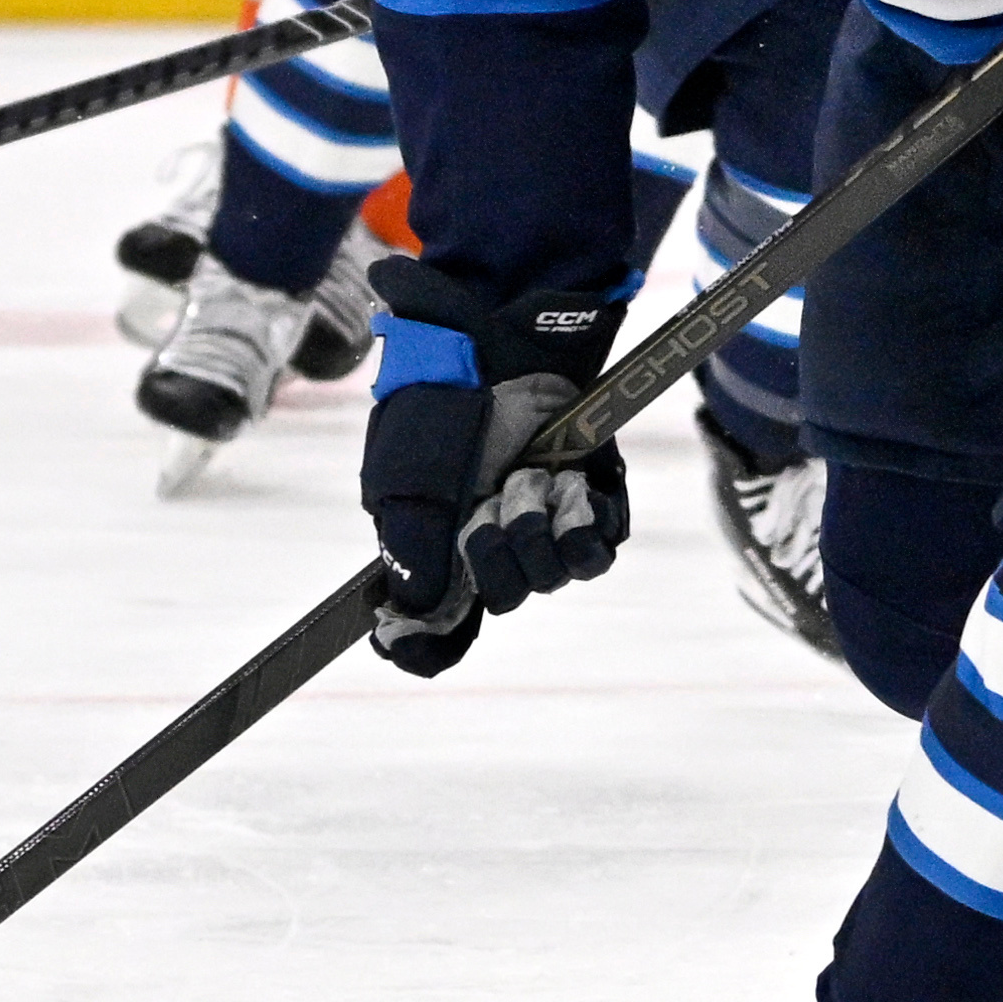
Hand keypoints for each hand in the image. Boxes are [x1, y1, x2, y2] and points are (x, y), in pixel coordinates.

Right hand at [356, 273, 629, 673]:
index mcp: (442, 546)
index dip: (425, 646)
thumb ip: (411, 554)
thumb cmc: (442, 413)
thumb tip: (411, 616)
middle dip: (493, 555)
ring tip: (524, 482)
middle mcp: (496, 543)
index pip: (438, 625)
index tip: (406, 645)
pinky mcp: (592, 505)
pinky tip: (563, 486)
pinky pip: (596, 550)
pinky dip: (578, 525)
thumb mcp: (407, 486)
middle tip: (486, 503)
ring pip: (550, 577)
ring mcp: (546, 525)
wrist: (496, 355)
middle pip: (504, 599)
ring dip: (533, 532)